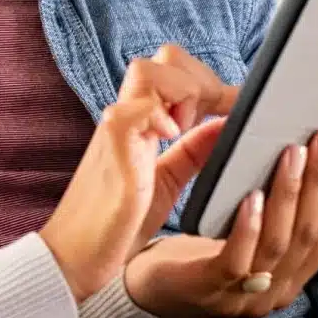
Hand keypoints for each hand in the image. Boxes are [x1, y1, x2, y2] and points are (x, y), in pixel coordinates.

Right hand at [39, 45, 238, 302]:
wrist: (77, 260)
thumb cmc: (118, 223)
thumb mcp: (167, 181)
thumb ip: (193, 151)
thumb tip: (227, 125)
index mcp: (143, 121)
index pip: (176, 71)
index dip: (211, 81)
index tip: (241, 106)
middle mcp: (128, 116)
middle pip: (165, 58)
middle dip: (200, 79)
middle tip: (215, 117)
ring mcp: (117, 129)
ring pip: (147, 70)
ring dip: (181, 92)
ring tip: (186, 130)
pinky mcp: (111, 149)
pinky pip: (134, 110)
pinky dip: (158, 115)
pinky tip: (172, 136)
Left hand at [124, 128, 317, 317]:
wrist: (143, 292)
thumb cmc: (199, 260)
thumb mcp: (253, 248)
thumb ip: (293, 239)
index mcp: (290, 280)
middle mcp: (274, 293)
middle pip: (310, 235)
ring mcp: (243, 296)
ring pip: (278, 243)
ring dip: (289, 194)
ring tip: (292, 154)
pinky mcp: (209, 288)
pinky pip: (237, 259)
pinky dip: (249, 225)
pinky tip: (253, 195)